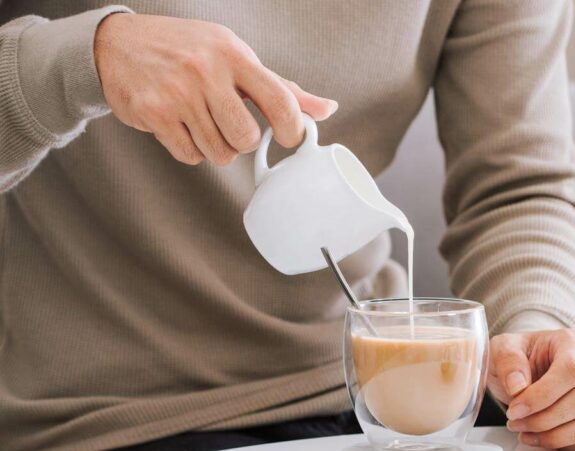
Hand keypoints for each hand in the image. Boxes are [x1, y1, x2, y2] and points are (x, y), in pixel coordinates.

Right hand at [94, 13, 336, 165]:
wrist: (119, 43)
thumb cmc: (190, 51)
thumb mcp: (236, 57)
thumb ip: (281, 88)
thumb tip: (328, 109)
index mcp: (234, 53)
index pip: (280, 100)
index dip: (292, 128)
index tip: (290, 137)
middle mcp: (205, 70)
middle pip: (247, 138)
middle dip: (244, 141)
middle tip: (231, 124)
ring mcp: (177, 92)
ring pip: (219, 153)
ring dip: (216, 146)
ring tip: (203, 121)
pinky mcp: (153, 113)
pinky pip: (190, 156)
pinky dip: (191, 150)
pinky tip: (182, 125)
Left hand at [489, 329, 574, 450]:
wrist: (531, 370)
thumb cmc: (521, 359)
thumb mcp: (503, 349)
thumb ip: (508, 361)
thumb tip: (518, 387)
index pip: (571, 370)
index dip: (542, 396)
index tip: (515, 409)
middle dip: (547, 419)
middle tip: (517, 423)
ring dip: (556, 436)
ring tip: (527, 433)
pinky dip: (568, 446)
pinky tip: (544, 439)